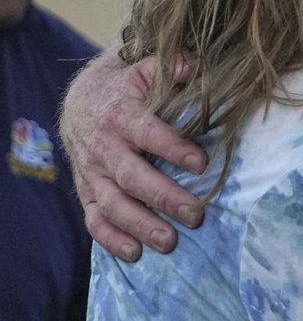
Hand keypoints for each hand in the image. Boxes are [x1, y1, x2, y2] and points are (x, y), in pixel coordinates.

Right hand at [60, 52, 206, 260]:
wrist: (81, 102)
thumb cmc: (127, 88)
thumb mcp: (145, 69)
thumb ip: (173, 66)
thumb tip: (198, 67)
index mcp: (121, 115)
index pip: (148, 134)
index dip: (173, 148)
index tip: (202, 164)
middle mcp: (104, 148)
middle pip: (132, 177)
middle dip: (163, 197)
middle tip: (195, 214)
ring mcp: (92, 174)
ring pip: (112, 204)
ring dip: (140, 225)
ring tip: (170, 242)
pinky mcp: (87, 192)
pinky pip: (94, 220)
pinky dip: (111, 239)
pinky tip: (135, 254)